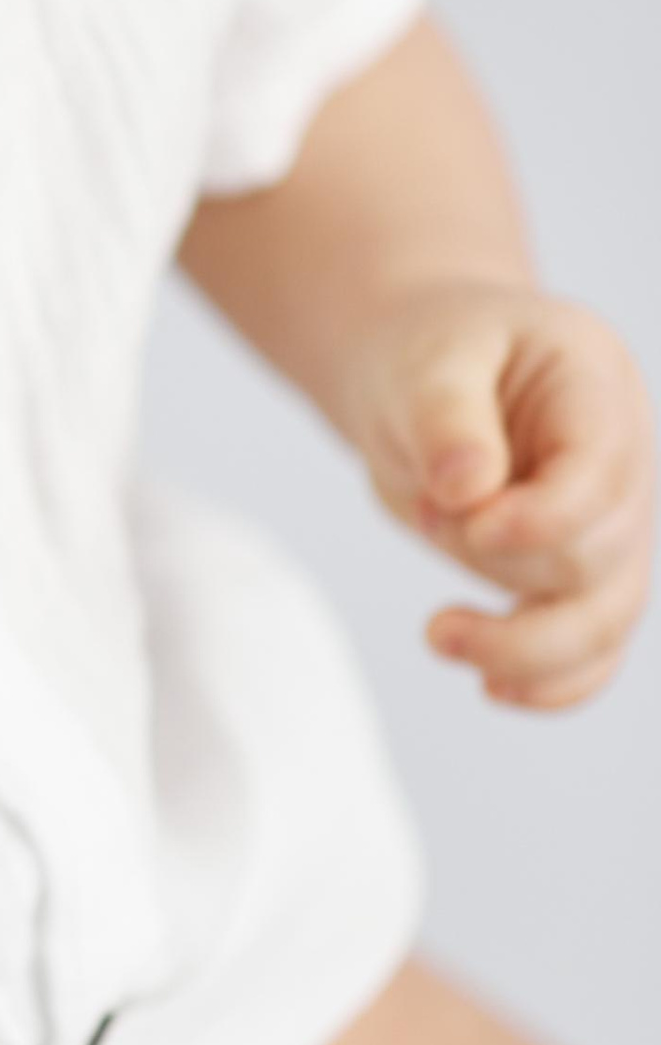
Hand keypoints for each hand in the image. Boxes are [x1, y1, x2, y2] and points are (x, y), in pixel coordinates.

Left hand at [343, 280, 655, 707]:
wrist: (421, 379)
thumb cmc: (426, 355)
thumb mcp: (422, 363)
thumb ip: (445, 417)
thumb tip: (467, 490)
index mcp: (595, 387)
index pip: (599, 477)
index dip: (540, 519)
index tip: (466, 521)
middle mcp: (624, 462)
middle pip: (599, 556)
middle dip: (500, 558)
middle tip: (427, 511)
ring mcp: (611, 524)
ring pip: (605, 618)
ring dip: (523, 645)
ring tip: (438, 634)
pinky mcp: (579, 574)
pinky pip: (592, 648)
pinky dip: (553, 682)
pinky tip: (494, 689)